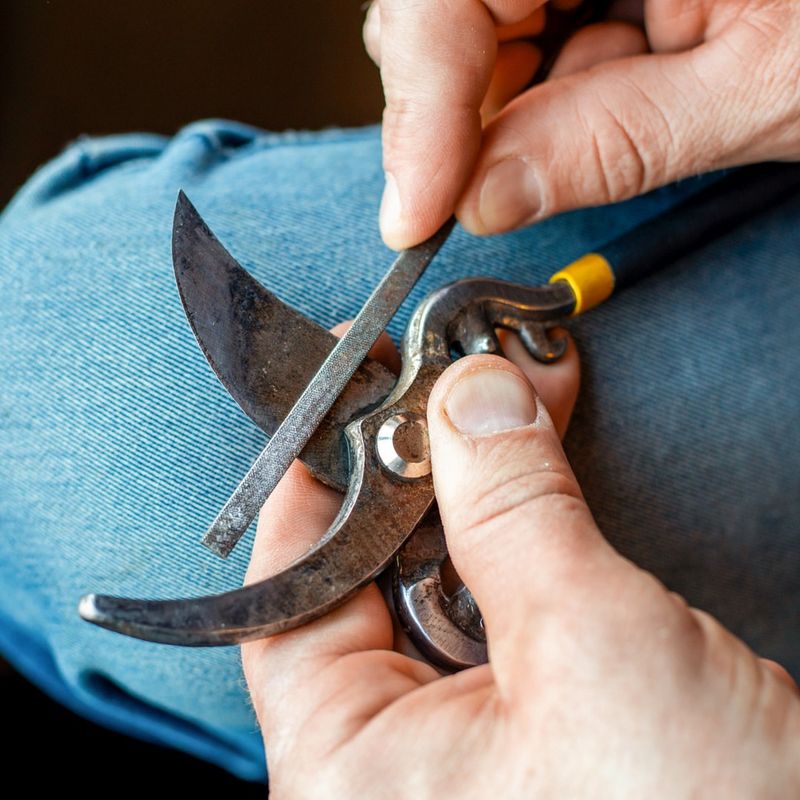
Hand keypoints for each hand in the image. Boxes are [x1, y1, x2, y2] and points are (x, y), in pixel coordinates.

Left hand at [242, 326, 799, 797]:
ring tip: (509, 391)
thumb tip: (471, 400)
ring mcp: (465, 734)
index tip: (347, 397)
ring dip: (478, 477)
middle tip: (445, 373)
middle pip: (367, 571)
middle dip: (417, 460)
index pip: (287, 598)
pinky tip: (538, 448)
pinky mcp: (532, 710)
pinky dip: (522, 518)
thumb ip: (516, 513)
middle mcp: (394, 757)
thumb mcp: (591, 649)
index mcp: (358, 769)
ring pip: (443, 572)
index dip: (314, 482)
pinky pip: (501, 592)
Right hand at [364, 0, 799, 247]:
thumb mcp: (760, 88)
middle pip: (448, 9)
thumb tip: (486, 198)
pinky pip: (530, 27)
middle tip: (482, 193)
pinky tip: (615, 92)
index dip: (420, 108)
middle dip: (456, 114)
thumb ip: (612, 142)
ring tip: (611, 117)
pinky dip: (550, 86)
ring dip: (510, 105)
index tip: (413, 215)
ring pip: (478, 26)